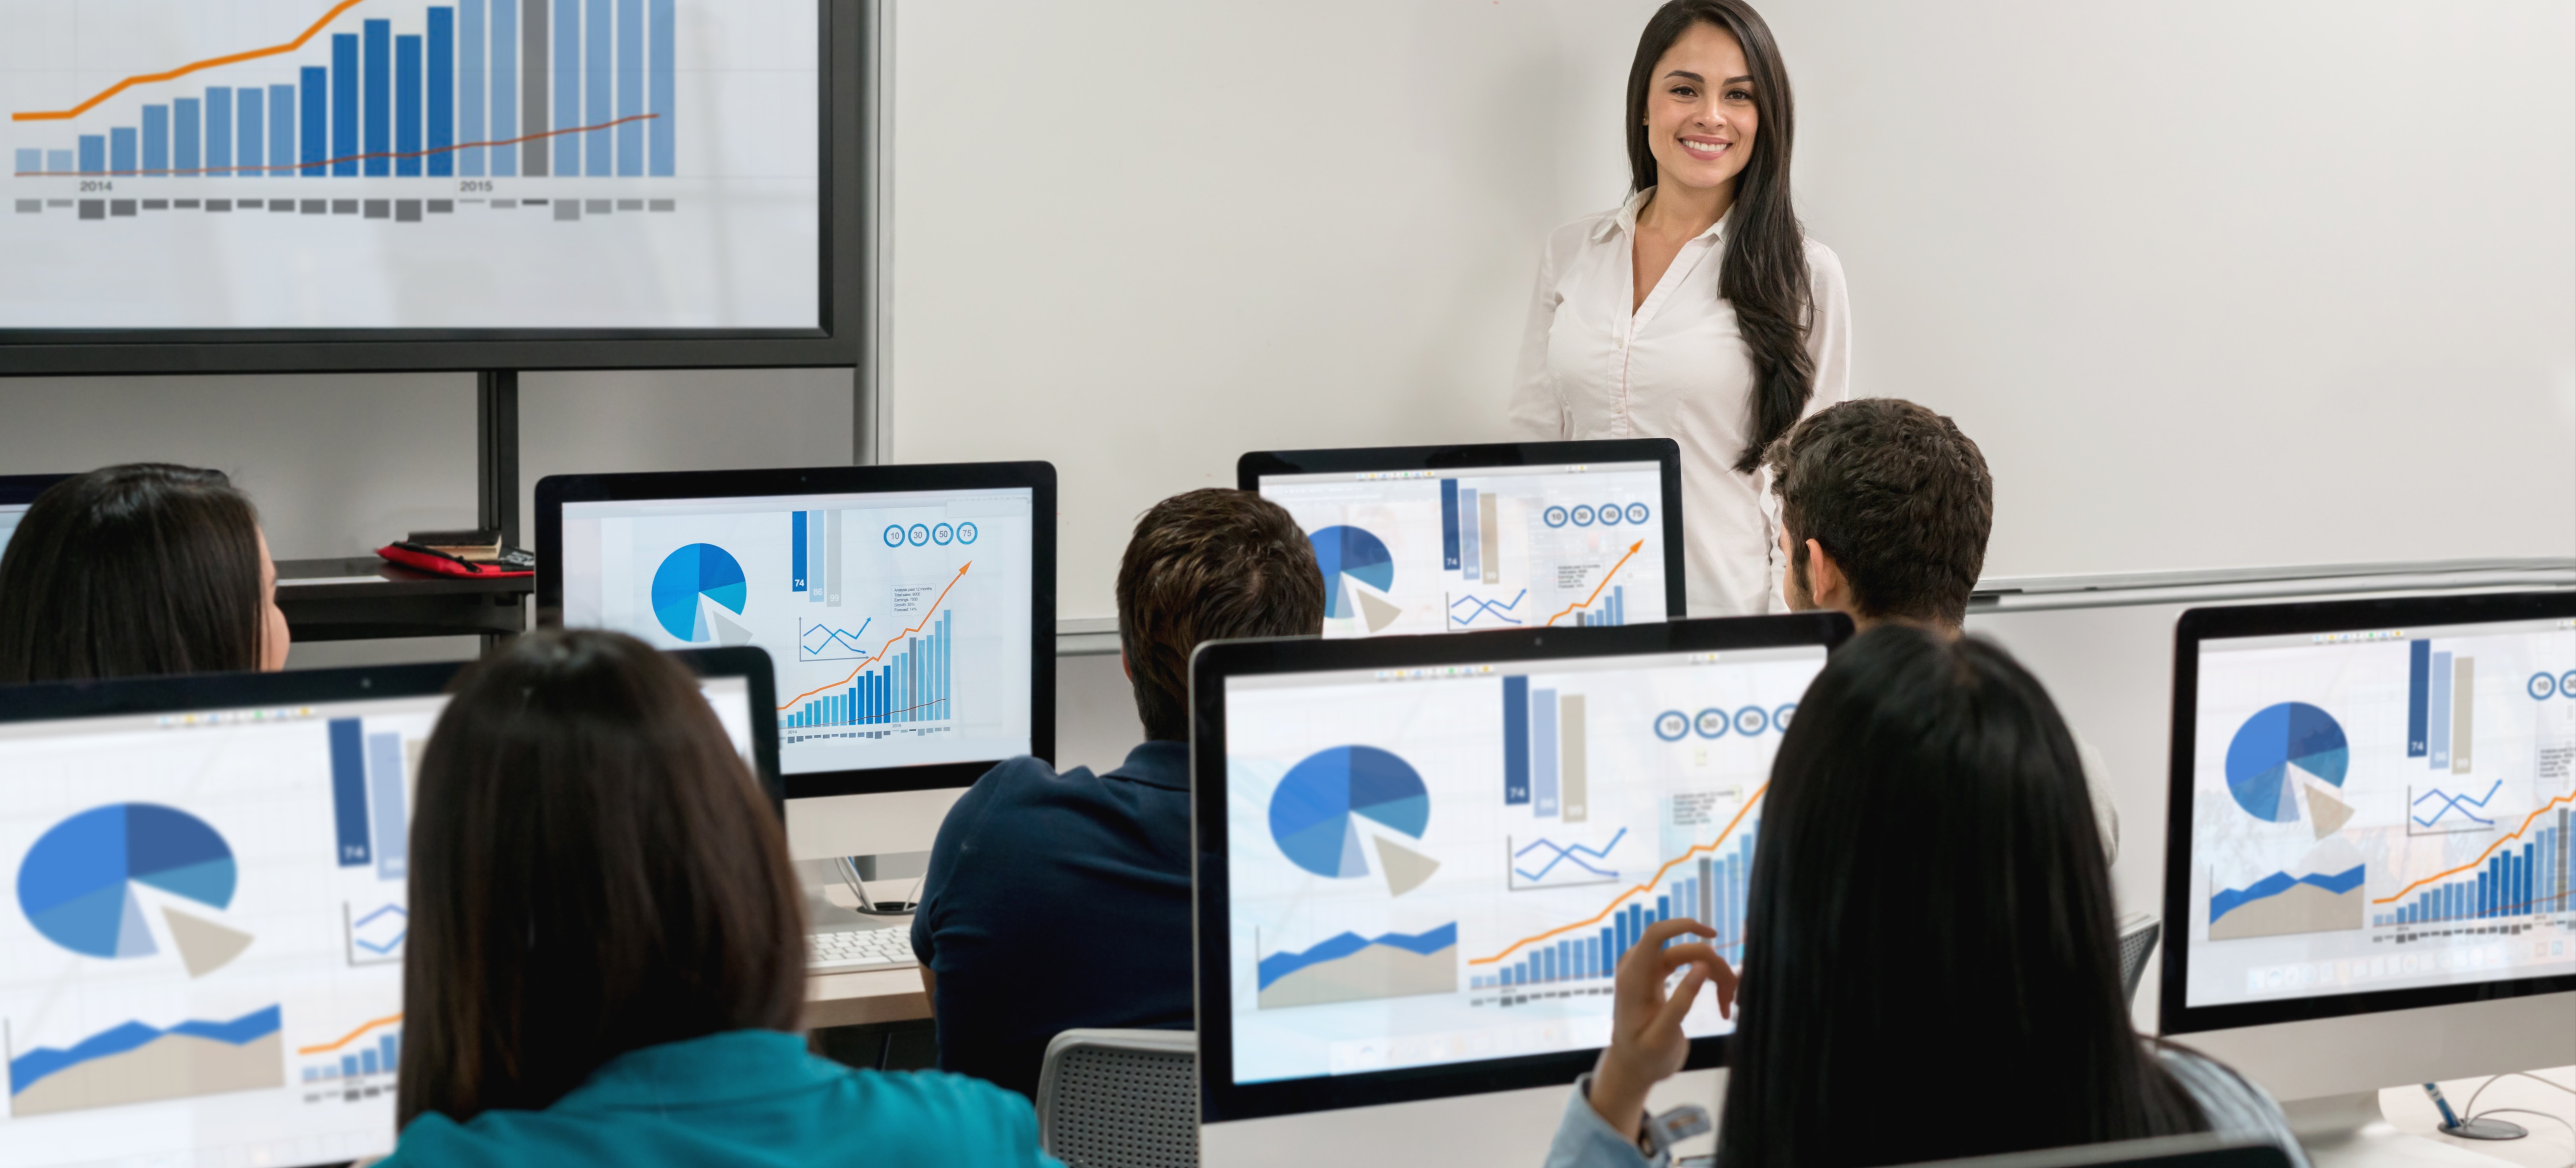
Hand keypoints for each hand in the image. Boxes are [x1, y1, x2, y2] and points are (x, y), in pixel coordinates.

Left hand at [1586, 917, 1735, 1136]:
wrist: (1633, 1067)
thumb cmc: (1645, 1057)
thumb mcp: (1663, 1036)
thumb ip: (1681, 1002)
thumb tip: (1703, 966)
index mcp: (1633, 978)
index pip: (1656, 934)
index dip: (1684, 925)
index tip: (1714, 934)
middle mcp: (1639, 967)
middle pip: (1684, 949)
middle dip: (1714, 968)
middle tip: (1733, 1000)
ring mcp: (1649, 970)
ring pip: (1691, 957)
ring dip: (1715, 977)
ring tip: (1728, 1008)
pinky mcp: (1659, 977)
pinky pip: (1689, 966)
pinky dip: (1709, 981)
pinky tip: (1723, 1005)